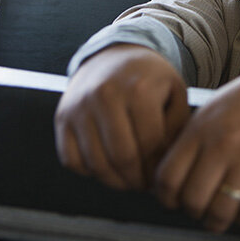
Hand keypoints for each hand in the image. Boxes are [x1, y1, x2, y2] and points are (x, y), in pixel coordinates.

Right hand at [54, 44, 189, 189]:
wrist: (113, 55)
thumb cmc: (149, 79)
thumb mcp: (175, 92)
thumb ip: (177, 127)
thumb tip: (166, 166)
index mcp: (138, 89)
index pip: (150, 144)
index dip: (158, 167)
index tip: (162, 175)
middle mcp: (104, 96)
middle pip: (122, 157)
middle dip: (136, 180)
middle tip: (145, 185)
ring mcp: (79, 106)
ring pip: (95, 163)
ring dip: (114, 181)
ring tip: (129, 180)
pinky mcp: (62, 116)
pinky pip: (71, 160)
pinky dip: (89, 172)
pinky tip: (107, 166)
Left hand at [152, 62, 239, 231]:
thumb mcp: (211, 110)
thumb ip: (190, 142)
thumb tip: (171, 179)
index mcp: (201, 129)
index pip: (168, 179)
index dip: (167, 198)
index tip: (174, 201)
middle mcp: (223, 144)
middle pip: (193, 200)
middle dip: (193, 212)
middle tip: (199, 209)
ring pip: (222, 211)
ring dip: (218, 221)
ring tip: (220, 215)